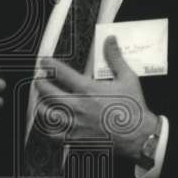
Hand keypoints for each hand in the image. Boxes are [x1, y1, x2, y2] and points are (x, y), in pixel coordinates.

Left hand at [34, 36, 155, 162]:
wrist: (138, 135)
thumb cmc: (132, 109)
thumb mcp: (127, 78)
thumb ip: (115, 57)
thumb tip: (110, 41)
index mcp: (88, 89)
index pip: (61, 73)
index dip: (49, 65)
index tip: (44, 62)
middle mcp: (78, 106)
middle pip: (48, 92)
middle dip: (40, 83)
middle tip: (39, 80)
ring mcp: (75, 123)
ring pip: (46, 113)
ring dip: (40, 104)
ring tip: (40, 99)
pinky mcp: (76, 137)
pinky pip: (53, 133)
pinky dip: (46, 126)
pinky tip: (47, 122)